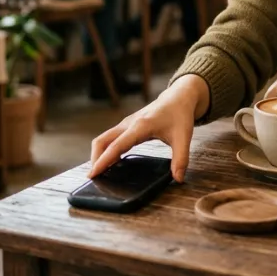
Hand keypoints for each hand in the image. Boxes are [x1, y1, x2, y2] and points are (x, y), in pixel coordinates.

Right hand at [89, 75, 208, 182]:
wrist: (178, 97)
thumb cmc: (179, 115)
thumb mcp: (183, 137)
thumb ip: (181, 159)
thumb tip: (178, 179)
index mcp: (140, 126)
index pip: (117, 146)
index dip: (104, 160)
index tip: (93, 173)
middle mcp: (129, 123)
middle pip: (102, 141)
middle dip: (95, 158)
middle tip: (94, 178)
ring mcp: (126, 123)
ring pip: (104, 139)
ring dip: (99, 154)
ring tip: (100, 173)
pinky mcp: (127, 125)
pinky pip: (110, 138)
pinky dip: (106, 149)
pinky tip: (111, 162)